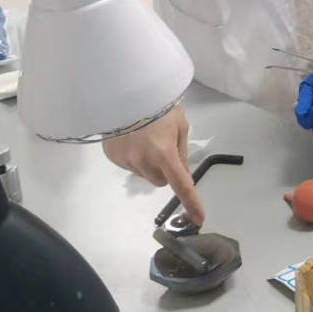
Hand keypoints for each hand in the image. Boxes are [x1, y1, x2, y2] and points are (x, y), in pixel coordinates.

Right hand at [101, 104, 203, 224]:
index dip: (192, 203)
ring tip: (145, 139)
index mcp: (165, 154)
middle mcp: (144, 162)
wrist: (123, 92)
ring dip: (149, 164)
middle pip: (161, 181)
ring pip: (145, 174)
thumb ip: (182, 153)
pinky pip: (130, 166)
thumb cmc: (158, 106)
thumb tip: (183, 175)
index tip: (198, 218)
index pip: (181, 185)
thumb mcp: (179, 126)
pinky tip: (132, 139)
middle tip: (163, 148)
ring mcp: (126, 161)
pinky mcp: (113, 158)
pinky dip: (134, 158)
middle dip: (165, 171)